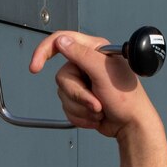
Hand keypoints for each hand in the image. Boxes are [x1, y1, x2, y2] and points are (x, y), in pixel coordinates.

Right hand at [29, 32, 166, 166]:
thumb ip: (81, 55)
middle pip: (62, 76)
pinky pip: (67, 107)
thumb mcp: (104, 73)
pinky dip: (81, 116)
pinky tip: (96, 117)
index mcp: (94, 50)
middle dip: (78, 95)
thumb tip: (61, 41)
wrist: (131, 126)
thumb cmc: (127, 99)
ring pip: (63, 95)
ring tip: (100, 110)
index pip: (61, 40)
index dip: (44, 51)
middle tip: (97, 102)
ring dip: (81, 107)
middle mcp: (87, 64)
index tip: (35, 67)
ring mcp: (84, 83)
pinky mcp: (81, 99)